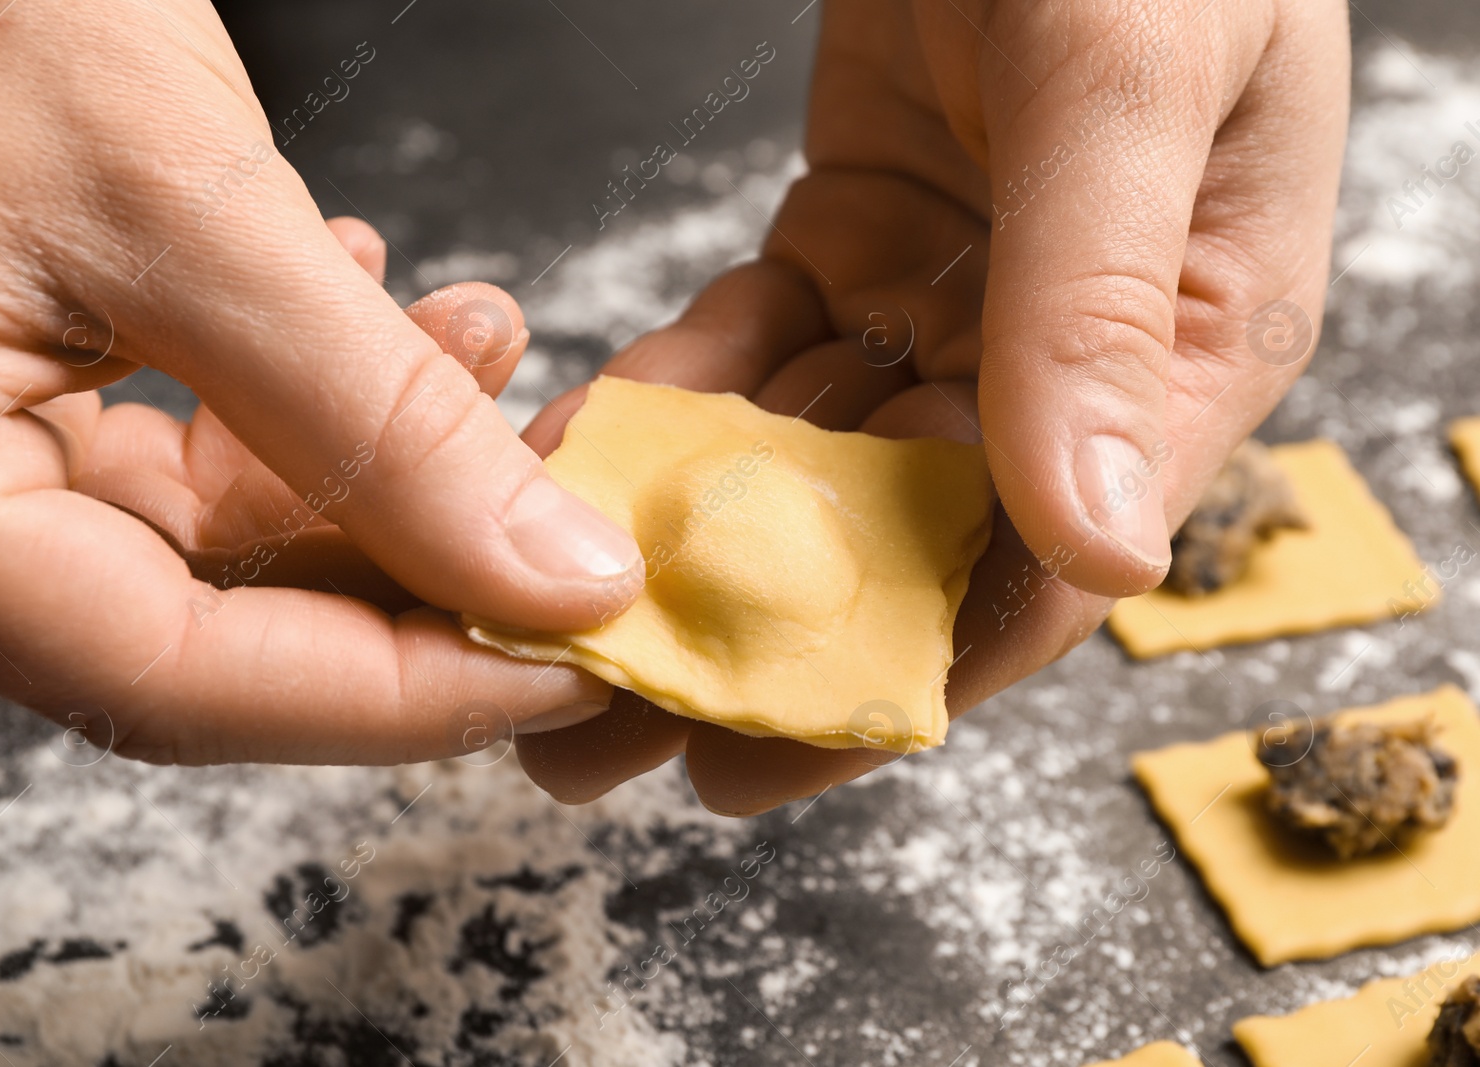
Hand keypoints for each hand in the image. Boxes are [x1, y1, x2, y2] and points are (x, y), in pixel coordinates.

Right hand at [0, 1, 645, 762]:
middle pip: (228, 629)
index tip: (577, 661)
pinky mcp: (24, 395)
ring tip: (495, 351)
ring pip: (234, 537)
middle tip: (570, 517)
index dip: (411, 694)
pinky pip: (201, 447)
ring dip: (391, 460)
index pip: (189, 682)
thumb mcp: (173, 203)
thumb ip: (373, 416)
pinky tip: (382, 305)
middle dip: (426, 569)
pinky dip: (315, 397)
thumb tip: (552, 576)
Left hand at [518, 0, 1348, 813]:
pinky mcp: (854, 240)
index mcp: (1182, 348)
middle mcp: (1065, 352)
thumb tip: (1098, 551)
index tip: (752, 757)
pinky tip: (584, 458)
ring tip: (558, 631)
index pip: (1038, 565)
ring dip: (689, 541)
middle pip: (903, 540)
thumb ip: (1098, 302)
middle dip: (753, 637)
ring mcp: (952, 301)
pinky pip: (756, 349)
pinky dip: (677, 401)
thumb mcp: (1130, 79)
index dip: (894, 676)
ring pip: (810, 459)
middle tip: (602, 728)